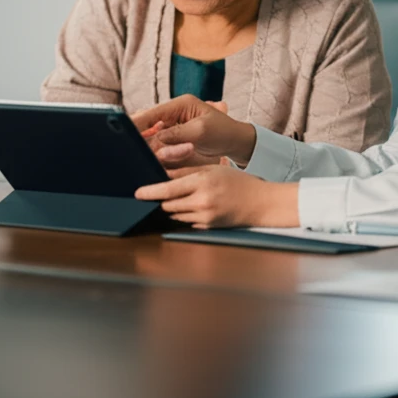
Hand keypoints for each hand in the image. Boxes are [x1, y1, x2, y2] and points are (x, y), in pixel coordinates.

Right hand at [132, 95, 256, 168]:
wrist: (236, 143)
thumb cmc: (224, 131)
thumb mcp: (202, 131)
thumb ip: (178, 134)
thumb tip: (156, 139)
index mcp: (179, 105)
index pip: (151, 113)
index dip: (136, 123)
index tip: (124, 131)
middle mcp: (172, 116)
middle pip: (147, 127)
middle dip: (147, 140)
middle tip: (147, 150)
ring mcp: (172, 130)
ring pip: (153, 141)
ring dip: (162, 150)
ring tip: (185, 151)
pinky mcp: (174, 142)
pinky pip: (161, 149)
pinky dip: (164, 156)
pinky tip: (173, 157)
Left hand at [135, 164, 298, 228]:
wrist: (261, 204)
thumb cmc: (238, 183)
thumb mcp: (212, 169)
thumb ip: (186, 171)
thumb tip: (162, 173)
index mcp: (202, 183)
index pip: (168, 190)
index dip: (149, 192)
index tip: (137, 193)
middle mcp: (201, 202)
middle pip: (167, 205)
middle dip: (161, 199)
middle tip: (159, 192)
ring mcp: (204, 218)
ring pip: (175, 214)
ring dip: (173, 207)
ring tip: (183, 197)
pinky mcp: (207, 228)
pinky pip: (186, 222)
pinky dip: (185, 214)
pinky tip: (195, 206)